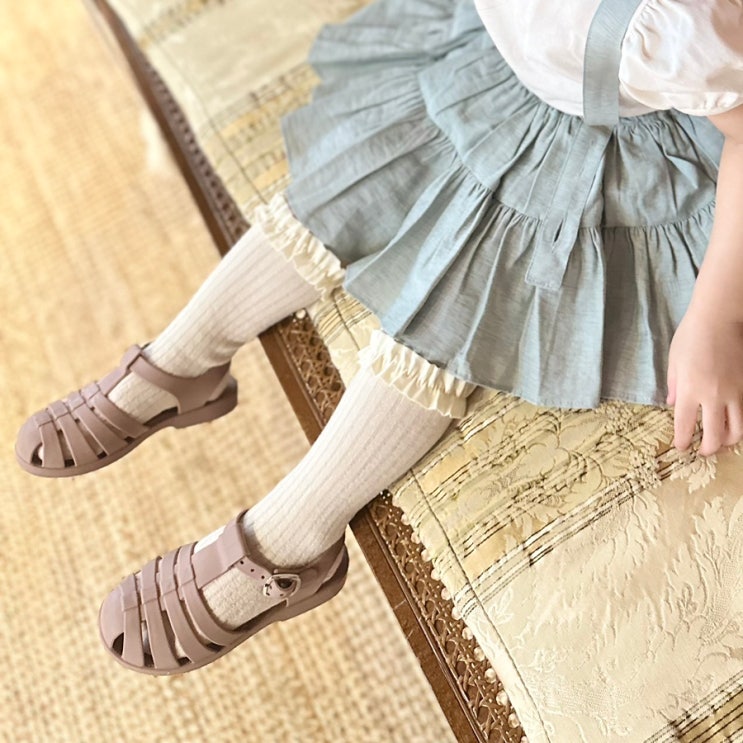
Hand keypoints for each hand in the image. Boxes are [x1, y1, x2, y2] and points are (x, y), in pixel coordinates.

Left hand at [666, 305, 742, 454]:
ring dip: (729, 442)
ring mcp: (735, 392)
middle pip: (715, 436)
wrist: (720, 318)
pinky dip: (741, 424)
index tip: (681, 447)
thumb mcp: (673, 361)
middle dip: (708, 450)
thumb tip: (673, 405)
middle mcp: (713, 396)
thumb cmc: (691, 336)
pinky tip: (734, 425)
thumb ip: (673, 386)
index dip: (683, 442)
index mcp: (689, 391)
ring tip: (722, 444)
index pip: (685, 427)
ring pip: (738, 429)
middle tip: (703, 452)